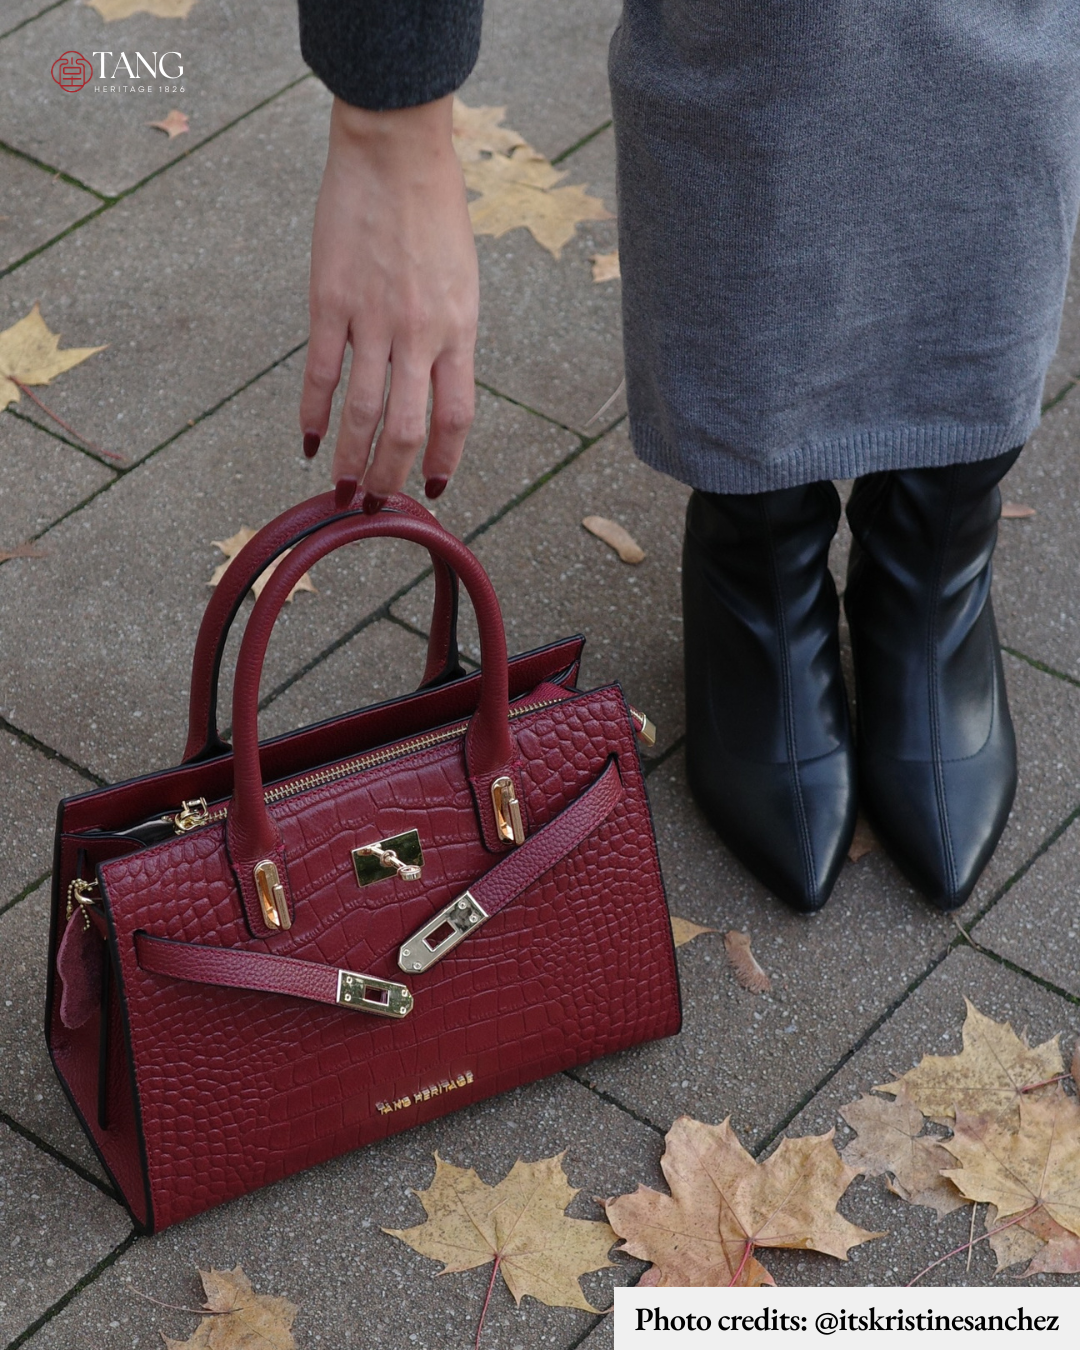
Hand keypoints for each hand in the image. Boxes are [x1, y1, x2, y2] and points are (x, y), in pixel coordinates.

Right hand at [300, 94, 478, 505]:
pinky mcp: (329, 302)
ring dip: (350, 460)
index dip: (442, 459)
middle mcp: (420, 333)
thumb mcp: (461, 280)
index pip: (455, 416)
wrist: (394, 151)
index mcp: (459, 329)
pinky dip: (312, 414)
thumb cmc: (434, 210)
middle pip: (406, 428)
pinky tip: (307, 442)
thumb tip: (432, 386)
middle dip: (391, 475)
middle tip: (376, 502)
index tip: (430, 488)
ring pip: (362, 412)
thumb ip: (448, 335)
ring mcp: (373, 319)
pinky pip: (321, 373)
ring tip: (342, 492)